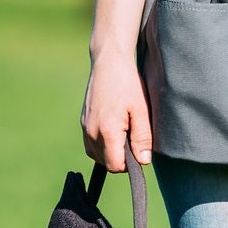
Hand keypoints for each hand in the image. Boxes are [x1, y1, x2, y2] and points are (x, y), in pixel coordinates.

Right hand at [81, 52, 152, 171]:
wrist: (109, 62)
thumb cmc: (128, 84)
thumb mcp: (141, 112)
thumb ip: (142, 139)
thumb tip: (143, 162)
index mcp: (106, 131)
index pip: (115, 166)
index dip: (129, 165)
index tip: (138, 151)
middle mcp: (91, 131)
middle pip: (106, 163)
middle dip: (121, 159)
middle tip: (132, 139)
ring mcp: (85, 126)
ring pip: (97, 155)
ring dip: (111, 153)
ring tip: (124, 134)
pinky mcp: (83, 122)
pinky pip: (91, 144)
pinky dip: (103, 145)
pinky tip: (115, 131)